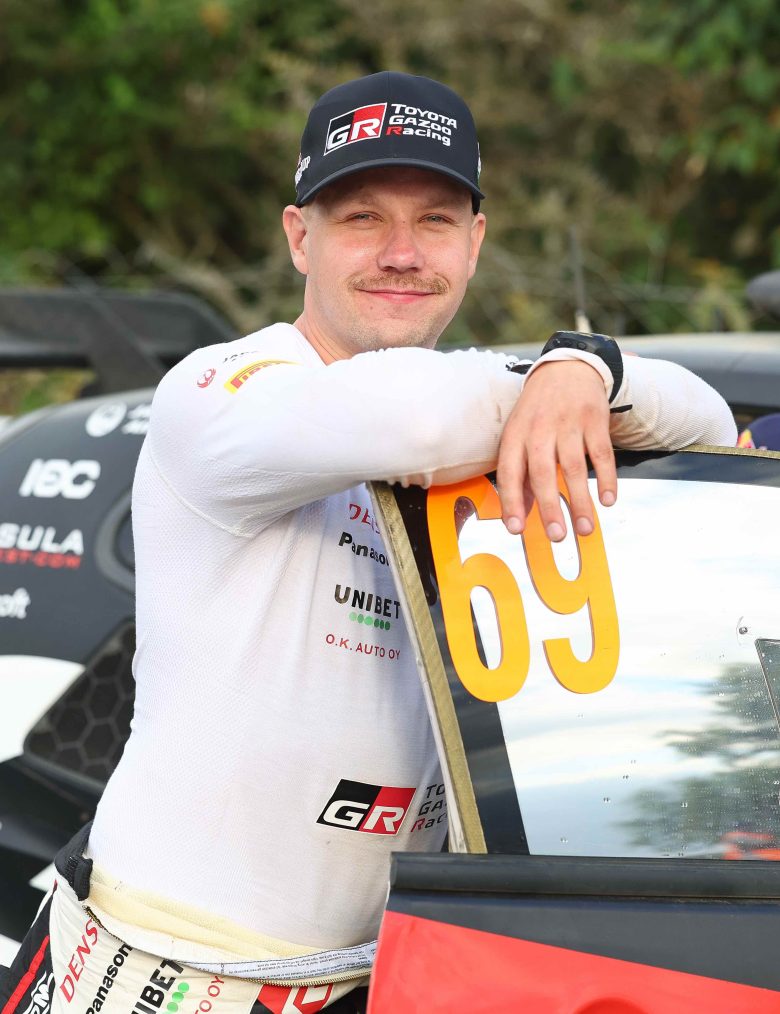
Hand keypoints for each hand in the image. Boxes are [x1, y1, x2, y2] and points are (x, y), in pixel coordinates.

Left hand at [496, 360, 616, 540]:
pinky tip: (608, 500)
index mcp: (515, 434)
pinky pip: (602, 453)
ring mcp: (568, 423)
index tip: (515, 529)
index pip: (508, 471)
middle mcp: (539, 428)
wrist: (567, 368)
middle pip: (542, 472)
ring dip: (581, 501)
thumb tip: (521, 514)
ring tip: (584, 529)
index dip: (511, 501)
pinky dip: (606, 478)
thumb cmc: (538, 411)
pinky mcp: (595, 420)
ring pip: (574, 467)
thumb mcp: (520, 434)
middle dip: (549, 507)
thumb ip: (520, 473)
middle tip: (557, 536)